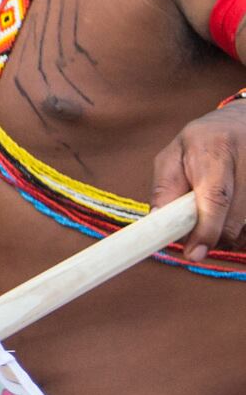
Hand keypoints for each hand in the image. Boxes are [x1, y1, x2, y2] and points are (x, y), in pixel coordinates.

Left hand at [148, 97, 245, 254]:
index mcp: (216, 148)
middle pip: (235, 218)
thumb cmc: (202, 141)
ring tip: (216, 218)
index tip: (193, 253)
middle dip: (214, 236)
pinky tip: (234, 215)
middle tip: (197, 239)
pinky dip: (244, 227)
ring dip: (230, 233)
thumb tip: (157, 223)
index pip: (215, 198)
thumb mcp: (174, 155)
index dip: (205, 230)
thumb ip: (165, 188)